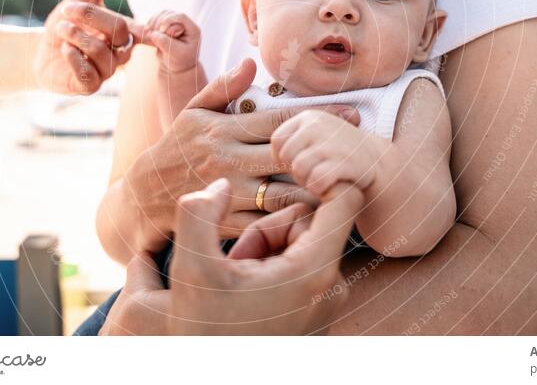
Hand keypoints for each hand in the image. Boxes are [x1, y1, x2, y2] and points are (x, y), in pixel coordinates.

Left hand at [35, 0, 147, 94]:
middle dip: (89, 17)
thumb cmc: (67, 25)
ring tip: (60, 28)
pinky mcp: (89, 86)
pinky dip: (75, 58)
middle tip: (66, 10)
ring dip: (77, 36)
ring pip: (102, 53)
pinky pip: (88, 74)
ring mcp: (106, 71)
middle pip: (118, 33)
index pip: (135, 26)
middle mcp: (119, 53)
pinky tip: (63, 48)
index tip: (93, 6)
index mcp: (123, 33)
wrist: (40, 53)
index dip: (120, 19)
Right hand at [100, 178, 363, 334]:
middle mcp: (330, 287)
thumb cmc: (205, 332)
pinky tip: (244, 293)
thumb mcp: (191, 268)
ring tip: (236, 279)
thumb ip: (200, 211)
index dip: (321, 176)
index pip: (346, 199)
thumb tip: (221, 183)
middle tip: (236, 259)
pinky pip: (297, 270)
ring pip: (300, 245)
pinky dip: (270, 271)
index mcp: (313, 271)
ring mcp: (324, 302)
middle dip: (269, 229)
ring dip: (265, 250)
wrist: (208, 378)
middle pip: (311, 223)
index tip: (289, 172)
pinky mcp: (315, 312)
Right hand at [120, 58, 359, 253]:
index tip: (352, 113)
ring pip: (283, 193)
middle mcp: (227, 160)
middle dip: (325, 152)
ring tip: (349, 182)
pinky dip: (295, 219)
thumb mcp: (193, 110)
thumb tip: (251, 64)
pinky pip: (268, 222)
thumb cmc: (177, 147)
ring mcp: (227, 194)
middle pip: (288, 156)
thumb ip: (223, 88)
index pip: (279, 120)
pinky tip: (321, 213)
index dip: (318, 117)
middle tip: (361, 150)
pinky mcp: (227, 223)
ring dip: (317, 188)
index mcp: (223, 130)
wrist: (144, 195)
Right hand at [144, 10, 200, 73]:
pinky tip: (147, 32)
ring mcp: (175, 23)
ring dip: (153, 23)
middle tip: (153, 35)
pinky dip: (150, 24)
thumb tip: (153, 33)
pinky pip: (156, 18)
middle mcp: (184, 24)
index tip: (162, 31)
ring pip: (161, 14)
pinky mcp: (166, 25)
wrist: (176, 66)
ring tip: (149, 34)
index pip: (180, 17)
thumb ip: (165, 43)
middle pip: (169, 14)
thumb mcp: (174, 54)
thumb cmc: (179, 61)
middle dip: (159, 23)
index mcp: (192, 30)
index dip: (168, 21)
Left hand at [272, 110, 387, 196]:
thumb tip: (251, 150)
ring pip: (300, 169)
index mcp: (307, 117)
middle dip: (295, 171)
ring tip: (322, 179)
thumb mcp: (311, 139)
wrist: (379, 165)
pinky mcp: (347, 161)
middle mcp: (319, 124)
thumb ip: (288, 140)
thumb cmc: (336, 156)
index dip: (284, 159)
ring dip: (308, 181)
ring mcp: (334, 141)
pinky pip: (317, 180)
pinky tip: (331, 187)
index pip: (277, 141)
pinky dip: (321, 189)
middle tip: (314, 173)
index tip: (300, 163)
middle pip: (286, 155)